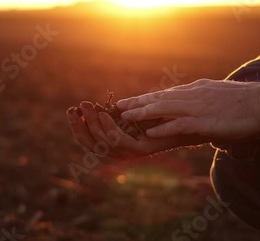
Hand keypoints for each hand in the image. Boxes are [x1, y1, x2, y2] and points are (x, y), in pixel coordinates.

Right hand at [66, 101, 204, 159]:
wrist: (188, 121)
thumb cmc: (161, 113)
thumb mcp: (132, 111)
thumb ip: (114, 112)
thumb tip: (90, 107)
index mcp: (116, 142)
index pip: (89, 140)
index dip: (77, 127)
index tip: (71, 110)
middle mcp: (122, 151)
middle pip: (92, 145)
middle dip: (80, 127)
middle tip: (75, 109)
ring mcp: (132, 152)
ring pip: (104, 144)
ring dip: (94, 125)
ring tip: (88, 108)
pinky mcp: (143, 150)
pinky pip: (121, 143)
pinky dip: (110, 130)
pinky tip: (105, 116)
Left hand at [116, 79, 259, 141]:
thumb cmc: (247, 102)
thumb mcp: (220, 96)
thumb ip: (206, 101)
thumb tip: (200, 107)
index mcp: (197, 90)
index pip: (166, 94)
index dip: (146, 98)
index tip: (131, 101)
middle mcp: (193, 95)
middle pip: (159, 98)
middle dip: (137, 102)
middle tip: (118, 106)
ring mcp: (199, 107)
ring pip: (164, 108)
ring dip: (143, 113)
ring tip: (125, 117)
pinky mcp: (206, 121)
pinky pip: (180, 124)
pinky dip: (163, 128)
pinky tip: (150, 133)